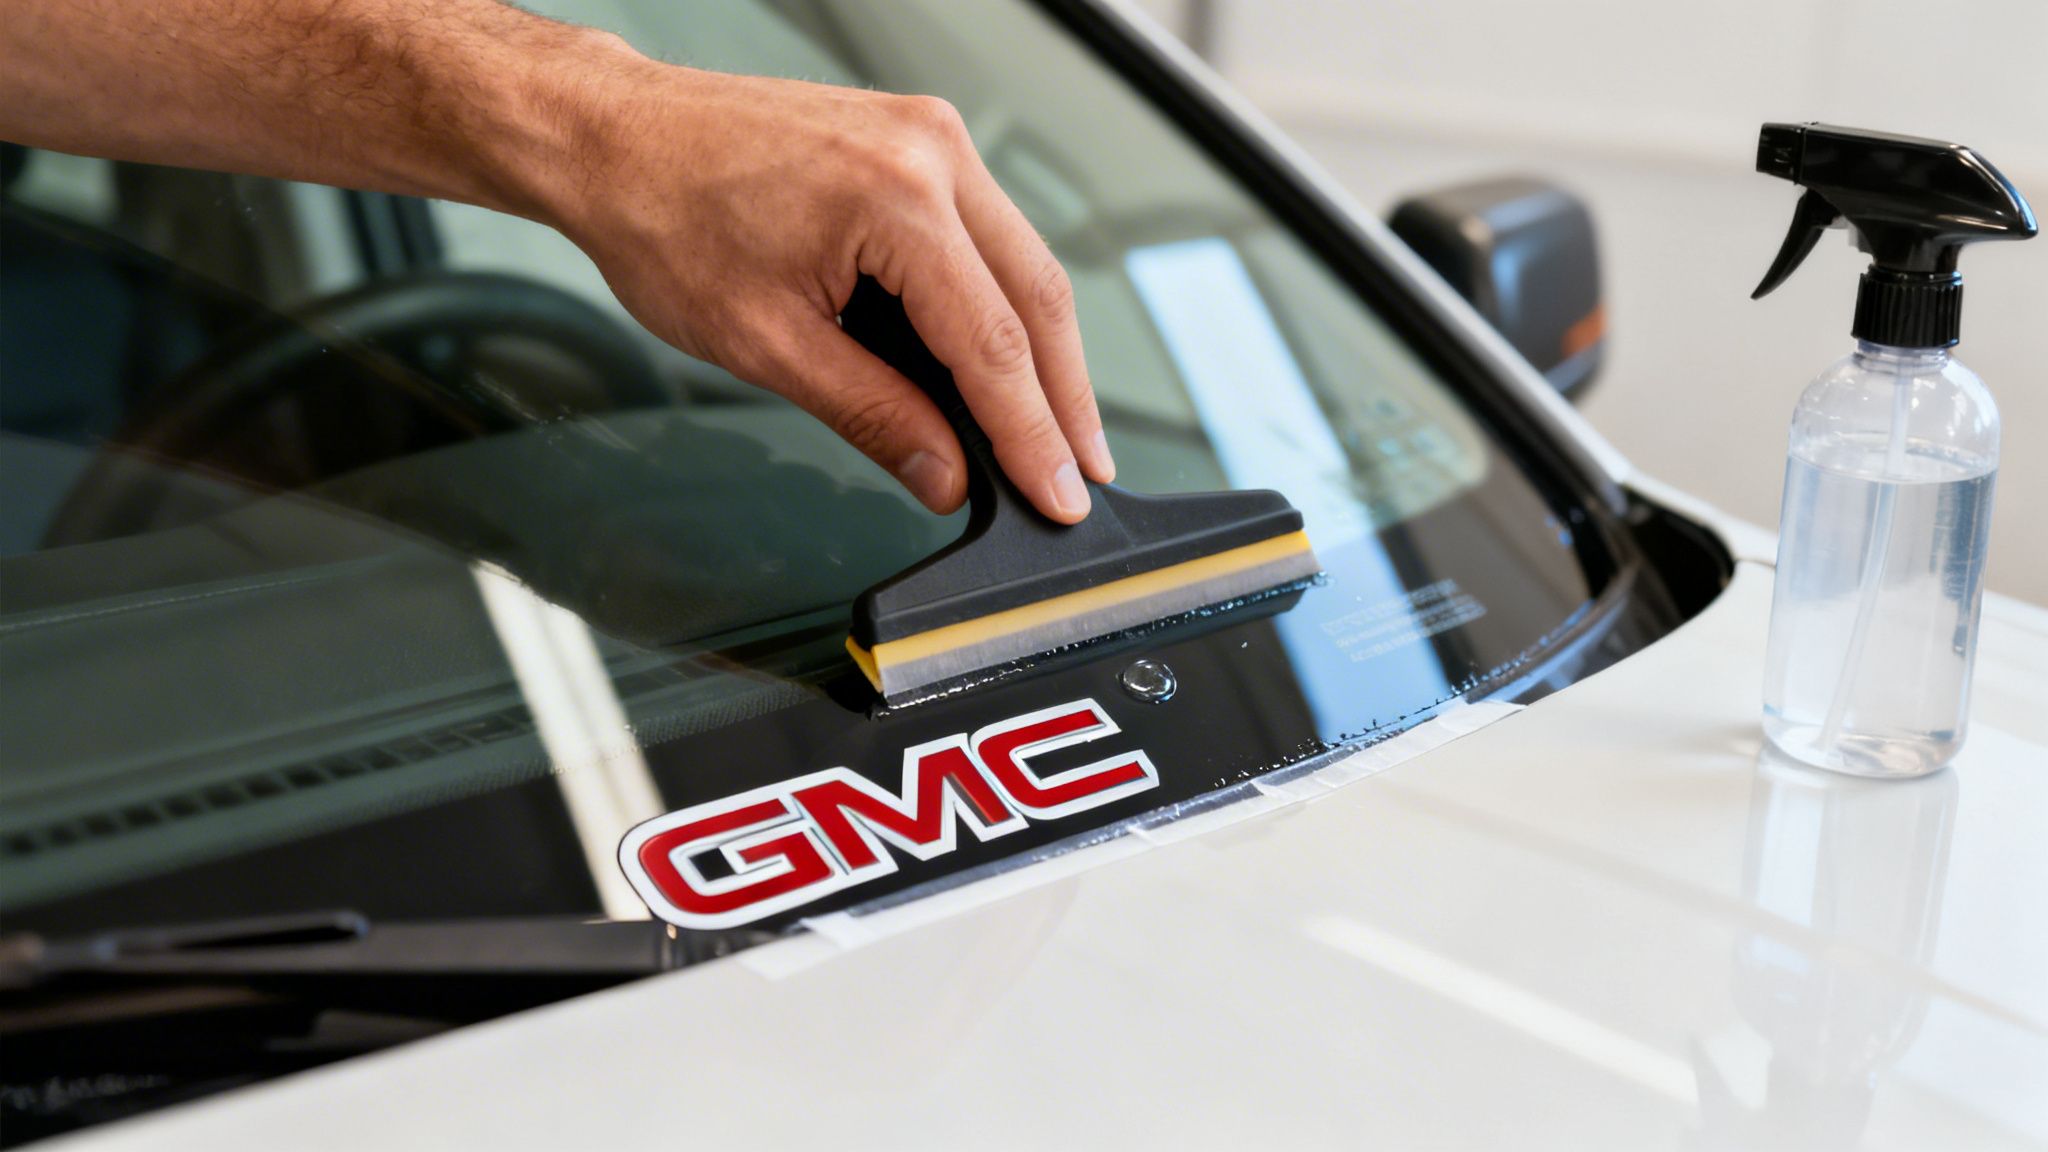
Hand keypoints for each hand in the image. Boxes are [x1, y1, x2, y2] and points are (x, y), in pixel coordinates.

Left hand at [545, 57, 1115, 522]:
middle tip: (1085, 475)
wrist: (613, 137)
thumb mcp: (768, 344)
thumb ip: (874, 414)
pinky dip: (1002, 304)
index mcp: (895, 197)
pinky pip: (987, 234)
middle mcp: (931, 151)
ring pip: (1023, 263)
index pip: (994, 343)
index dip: (1033, 433)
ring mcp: (930, 137)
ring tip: (1057, 433)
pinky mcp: (918, 141)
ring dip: (1043, 353)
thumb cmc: (664, 218)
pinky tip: (1005, 362)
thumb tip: (948, 476)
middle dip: (1067, 398)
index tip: (1060, 495)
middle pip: (1037, 296)